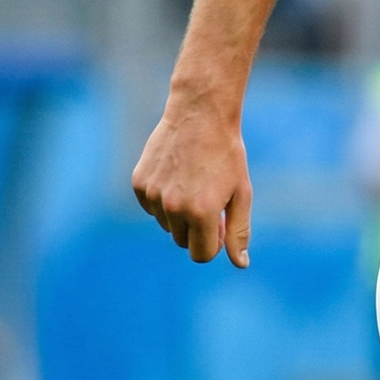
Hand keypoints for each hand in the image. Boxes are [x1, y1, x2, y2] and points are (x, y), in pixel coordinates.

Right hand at [131, 99, 252, 267]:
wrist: (200, 115)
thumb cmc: (226, 155)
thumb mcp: (241, 194)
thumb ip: (239, 232)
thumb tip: (240, 264)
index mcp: (201, 213)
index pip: (202, 255)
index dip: (214, 243)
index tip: (221, 224)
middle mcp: (173, 208)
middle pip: (183, 242)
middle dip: (198, 228)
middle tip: (210, 199)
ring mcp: (153, 195)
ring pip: (167, 225)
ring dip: (180, 214)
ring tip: (194, 183)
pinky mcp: (139, 184)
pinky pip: (151, 208)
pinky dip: (163, 199)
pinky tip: (176, 175)